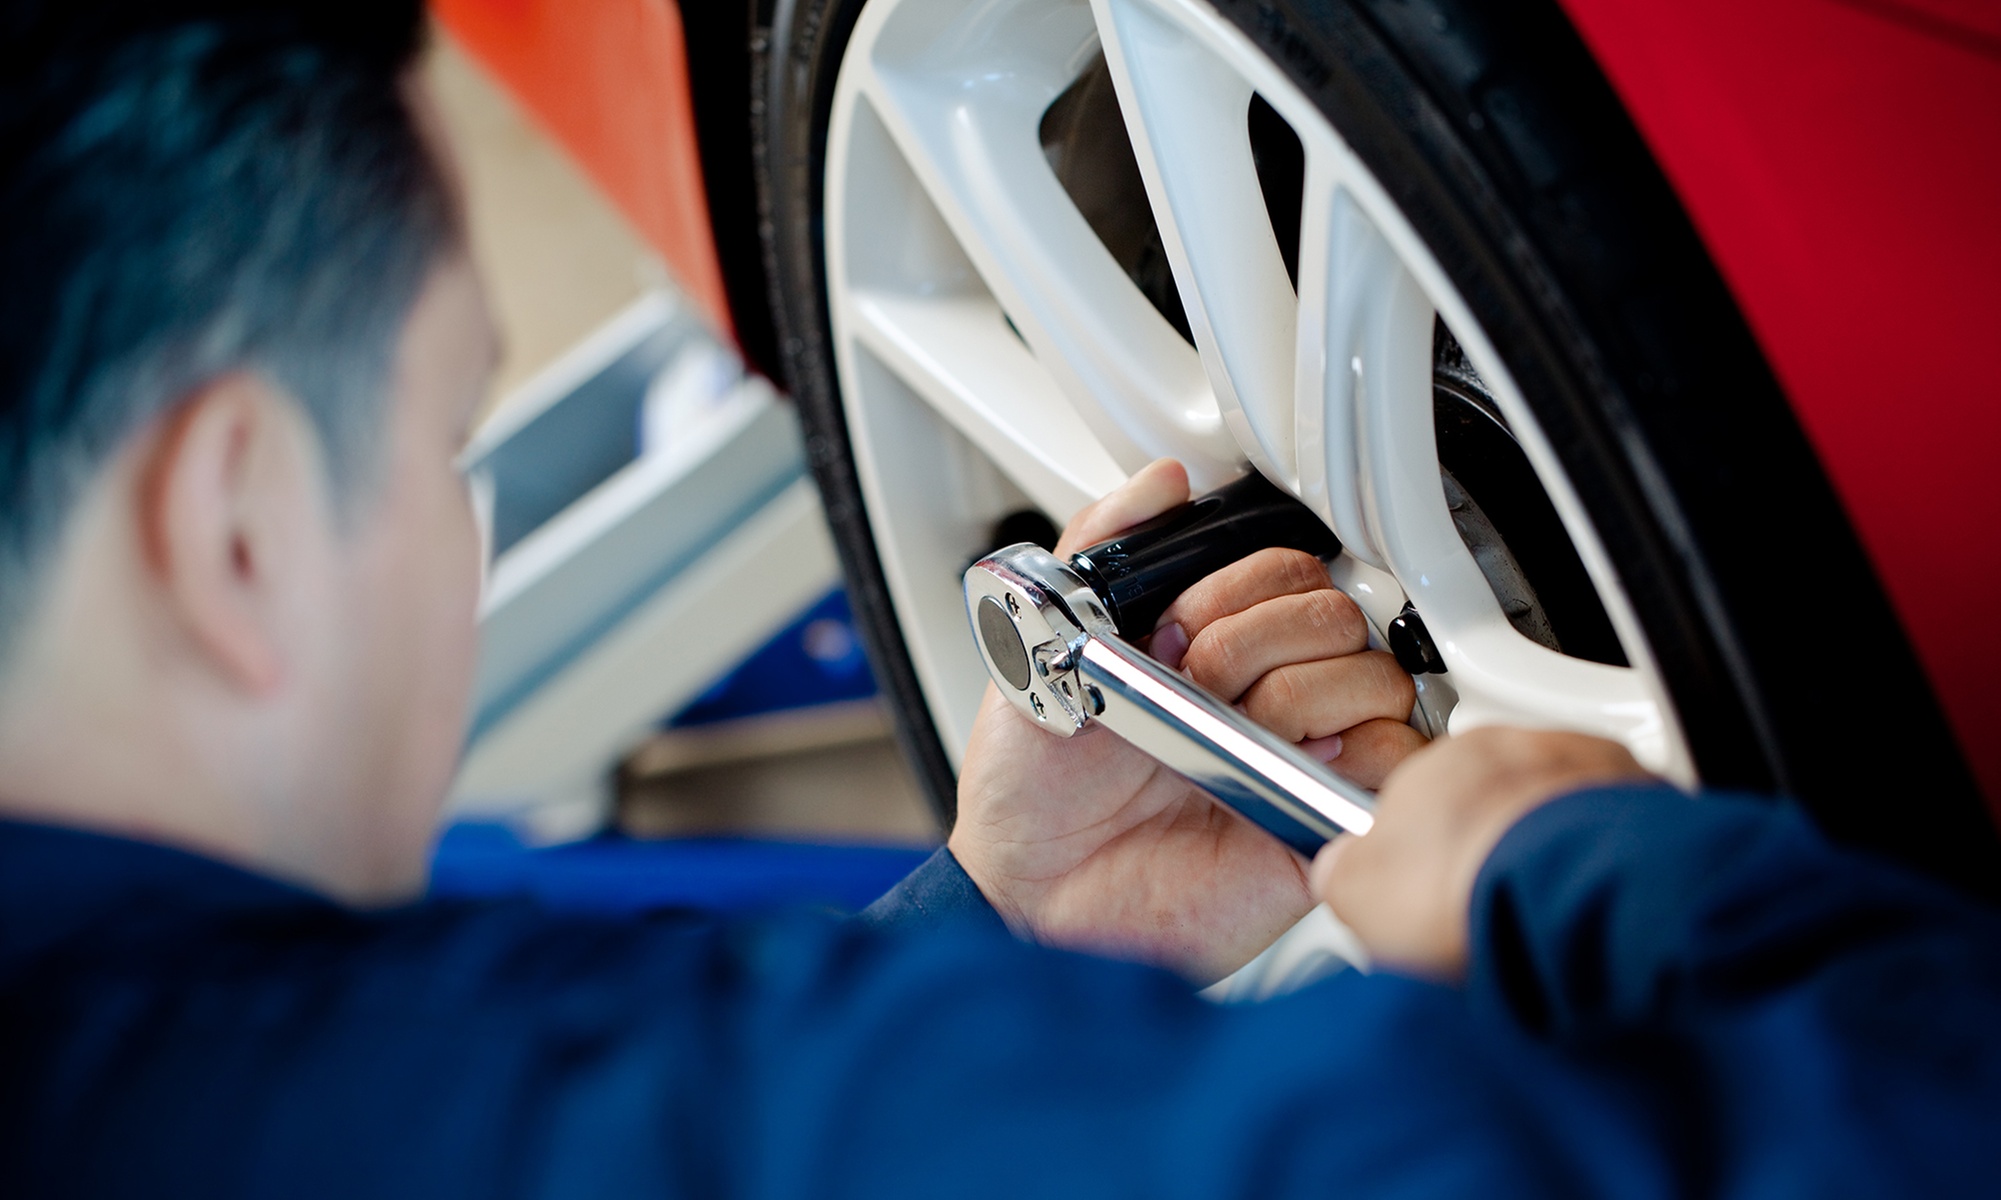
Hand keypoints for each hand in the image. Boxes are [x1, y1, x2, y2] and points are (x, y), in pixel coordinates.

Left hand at [950, 460, 1425, 982]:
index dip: (1229, 593)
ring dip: (1295, 699)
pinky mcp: (1323, 820)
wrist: (1031, 894)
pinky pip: (1400, 765)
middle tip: (1198, 689)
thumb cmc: (1033, 790)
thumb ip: (1096, 548)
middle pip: (1335, 611)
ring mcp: (1300, 753)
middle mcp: (1265, 692)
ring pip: (1374, 675)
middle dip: (1255, 641)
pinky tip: (1287, 768)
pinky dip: (1359, 757)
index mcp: (1209, 643)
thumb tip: (1162, 483)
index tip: (1170, 635)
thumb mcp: (1042, 644)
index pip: (1284, 565)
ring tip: (1234, 740)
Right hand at [1311, 727, 1652, 980]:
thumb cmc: (1470, 889)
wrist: (1569, 895)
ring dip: (1547, 849)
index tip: (1431, 892)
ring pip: (1553, 805)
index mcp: (1430, 763)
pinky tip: (1589, 906)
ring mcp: (1574, 766)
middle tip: (1489, 910)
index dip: (1422, 854)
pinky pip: (1613, 824)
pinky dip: (1603, 859)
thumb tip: (1339, 871)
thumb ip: (1343, 872)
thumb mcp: (1358, 894)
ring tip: (1544, 917)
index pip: (1416, 799)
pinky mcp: (1638, 793)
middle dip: (1489, 845)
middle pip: (1489, 796)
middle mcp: (1506, 750)